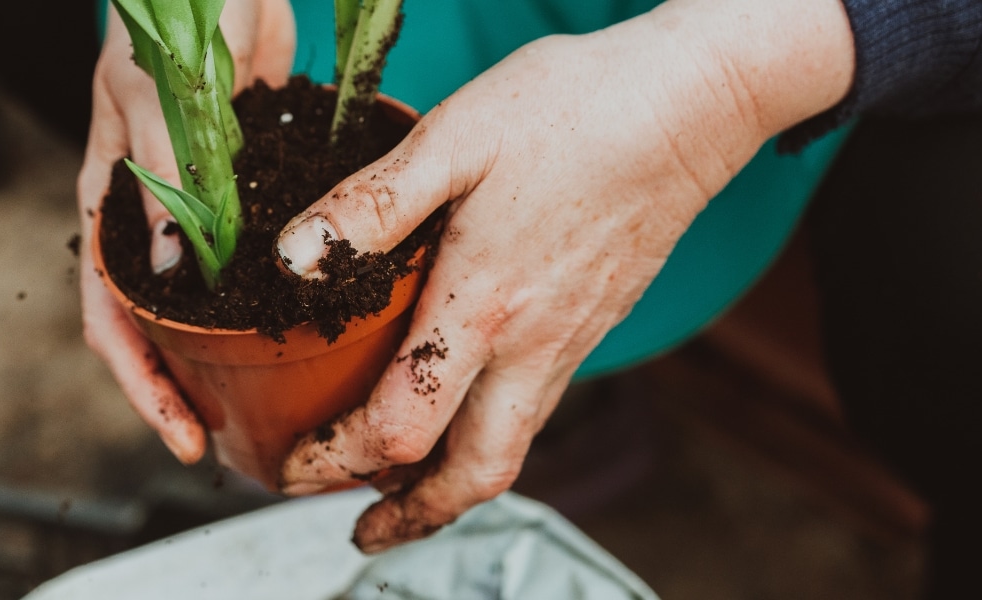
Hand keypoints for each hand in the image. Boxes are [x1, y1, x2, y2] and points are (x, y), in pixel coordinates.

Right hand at [77, 0, 294, 463]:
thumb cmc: (170, 15)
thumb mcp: (160, 98)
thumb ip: (167, 180)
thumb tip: (174, 273)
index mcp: (110, 206)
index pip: (111, 320)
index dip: (142, 386)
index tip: (182, 437)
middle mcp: (152, 218)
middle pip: (161, 326)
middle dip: (189, 386)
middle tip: (238, 435)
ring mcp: (200, 207)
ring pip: (210, 300)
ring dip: (232, 350)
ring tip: (277, 396)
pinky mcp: (246, 185)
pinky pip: (254, 254)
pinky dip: (272, 290)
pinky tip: (312, 317)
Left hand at [275, 0, 852, 551]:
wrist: (688, 105)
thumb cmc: (574, 111)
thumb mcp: (454, 140)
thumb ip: (371, 207)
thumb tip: (293, 260)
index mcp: (484, 307)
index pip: (401, 427)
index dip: (336, 462)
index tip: (294, 468)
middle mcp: (532, 345)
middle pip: (474, 475)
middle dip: (411, 517)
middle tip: (363, 531)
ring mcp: (570, 342)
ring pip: (509, 449)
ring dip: (449, 485)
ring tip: (401, 488)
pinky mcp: (591, 325)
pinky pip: (535, 408)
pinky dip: (487, 434)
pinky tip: (462, 404)